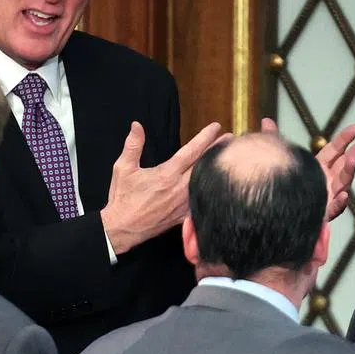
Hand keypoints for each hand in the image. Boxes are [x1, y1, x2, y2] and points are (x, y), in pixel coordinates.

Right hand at [102, 121, 224, 253]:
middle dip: (218, 150)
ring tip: (228, 159)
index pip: (191, 151)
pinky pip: (201, 203)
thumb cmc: (122, 199)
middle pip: (205, 165)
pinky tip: (219, 188)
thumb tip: (137, 125)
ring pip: (206, 183)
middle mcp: (178, 188)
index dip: (205, 137)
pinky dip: (210, 193)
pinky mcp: (182, 216)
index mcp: (167, 174)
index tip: (216, 127)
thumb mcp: (123, 168)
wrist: (122, 228)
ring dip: (217, 170)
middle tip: (231, 139)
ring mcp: (183, 203)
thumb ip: (133, 145)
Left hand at [260, 118, 354, 220]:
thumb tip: (265, 120)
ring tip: (353, 160)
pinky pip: (334, 208)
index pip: (335, 150)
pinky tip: (342, 196)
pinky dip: (340, 203)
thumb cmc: (281, 186)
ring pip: (343, 183)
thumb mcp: (278, 159)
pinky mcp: (322, 212)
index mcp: (318, 167)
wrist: (275, 213)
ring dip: (350, 171)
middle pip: (346, 164)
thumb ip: (273, 139)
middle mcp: (326, 181)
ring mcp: (327, 196)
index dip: (345, 138)